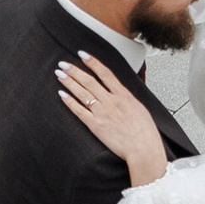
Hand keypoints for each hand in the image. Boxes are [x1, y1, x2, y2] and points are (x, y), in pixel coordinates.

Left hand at [56, 52, 167, 186]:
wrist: (143, 149)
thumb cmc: (145, 132)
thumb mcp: (140, 108)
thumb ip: (127, 98)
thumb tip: (121, 90)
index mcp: (124, 95)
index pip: (105, 73)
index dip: (92, 62)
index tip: (82, 54)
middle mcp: (111, 101)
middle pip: (89, 81)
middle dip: (74, 71)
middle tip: (63, 63)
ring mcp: (102, 113)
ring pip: (82, 93)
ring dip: (69, 82)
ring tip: (59, 74)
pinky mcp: (95, 125)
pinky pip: (79, 111)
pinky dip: (69, 101)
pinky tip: (62, 94)